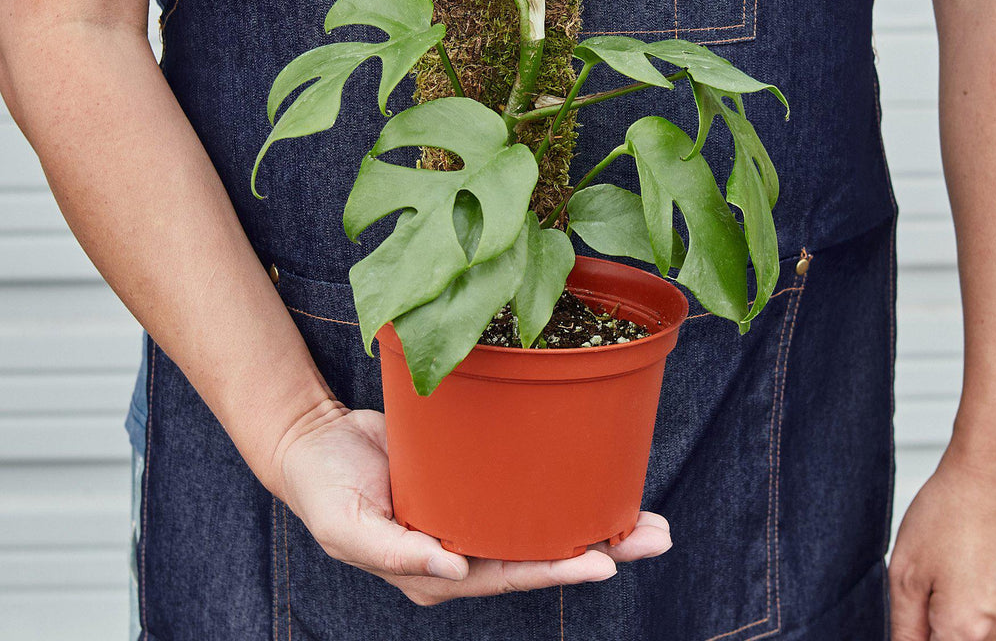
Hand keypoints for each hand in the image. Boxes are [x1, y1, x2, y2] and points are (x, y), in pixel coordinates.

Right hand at [275, 404, 671, 605]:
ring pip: (543, 521)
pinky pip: (524, 486)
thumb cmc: (327, 491)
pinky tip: (596, 476)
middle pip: (542, 552)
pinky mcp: (473, 476)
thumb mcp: (350, 528)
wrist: (316, 442)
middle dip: (602, 549)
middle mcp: (466, 547)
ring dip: (597, 521)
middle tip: (658, 537)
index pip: (510, 573)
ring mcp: (472, 511)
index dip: (557, 568)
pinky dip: (561, 485)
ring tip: (650, 518)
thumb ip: (397, 553)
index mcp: (440, 571)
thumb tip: (454, 568)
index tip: (604, 561)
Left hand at [889, 441, 995, 639]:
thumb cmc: (951, 514)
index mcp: (964, 631)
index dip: (909, 640)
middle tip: (916, 593)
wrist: (993, 478)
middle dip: (929, 631)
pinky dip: (970, 608)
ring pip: (973, 638)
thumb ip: (903, 624)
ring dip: (950, 622)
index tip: (906, 616)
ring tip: (939, 574)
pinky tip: (958, 570)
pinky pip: (991, 622)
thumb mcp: (905, 571)